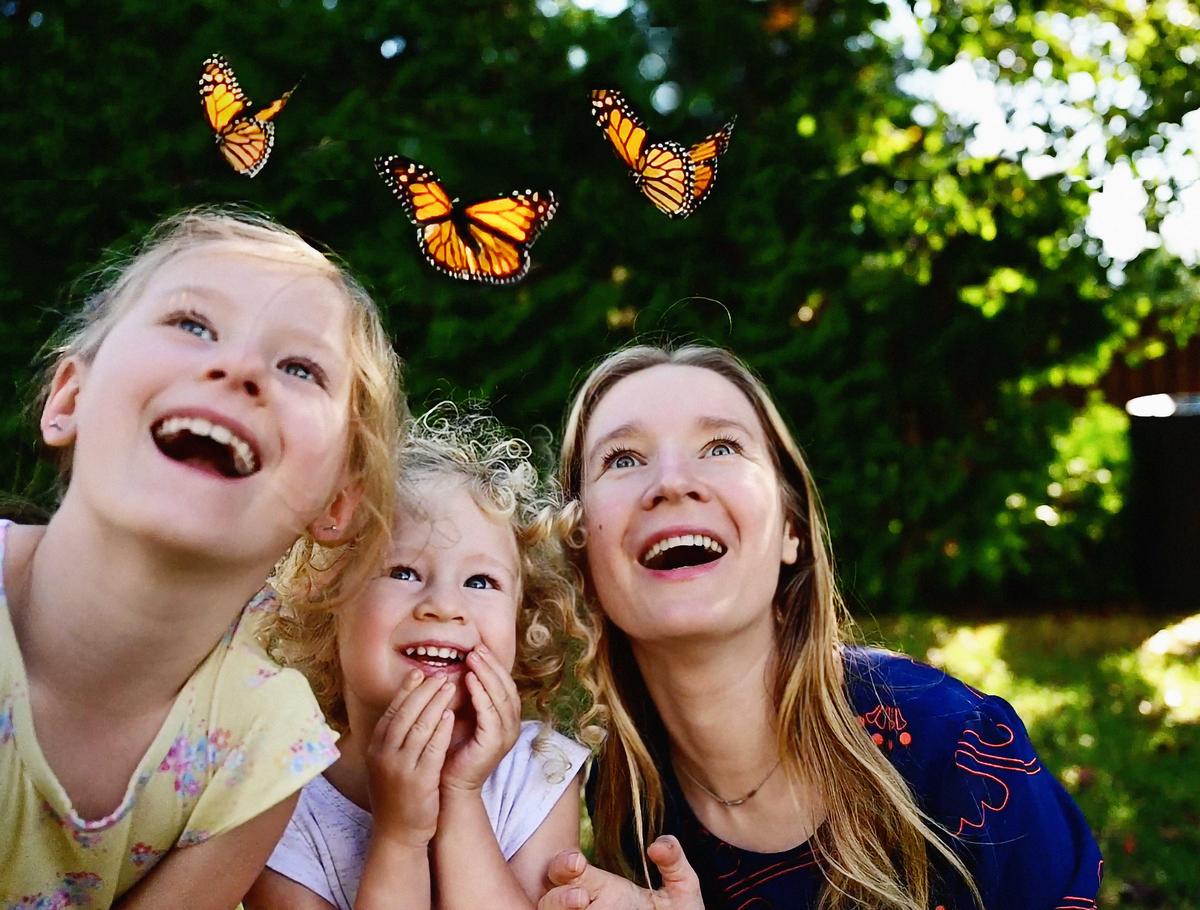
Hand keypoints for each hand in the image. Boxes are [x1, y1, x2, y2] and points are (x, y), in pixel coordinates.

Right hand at [365, 669, 456, 846]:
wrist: (398, 831)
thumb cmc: (396, 793)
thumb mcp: (385, 762)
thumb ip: (392, 737)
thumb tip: (405, 704)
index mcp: (375, 748)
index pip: (391, 711)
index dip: (405, 690)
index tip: (418, 673)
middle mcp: (383, 755)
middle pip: (405, 714)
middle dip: (424, 691)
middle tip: (440, 674)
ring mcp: (400, 768)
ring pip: (419, 727)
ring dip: (436, 703)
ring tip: (450, 686)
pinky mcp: (418, 781)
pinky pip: (432, 749)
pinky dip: (441, 729)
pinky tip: (451, 715)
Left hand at [440, 645, 521, 792]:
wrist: (449, 785)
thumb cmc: (453, 750)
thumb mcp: (463, 716)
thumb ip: (469, 696)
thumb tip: (461, 667)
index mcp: (507, 718)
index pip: (505, 684)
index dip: (493, 665)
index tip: (478, 647)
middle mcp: (512, 725)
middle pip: (506, 686)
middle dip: (491, 665)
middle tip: (476, 647)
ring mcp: (506, 735)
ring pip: (500, 697)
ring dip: (486, 675)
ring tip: (472, 658)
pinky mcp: (494, 743)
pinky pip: (490, 713)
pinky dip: (480, 694)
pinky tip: (469, 679)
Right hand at [537, 837, 703, 909]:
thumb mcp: (681, 890)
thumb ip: (673, 862)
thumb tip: (657, 844)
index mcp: (602, 889)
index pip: (569, 870)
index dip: (564, 862)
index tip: (577, 861)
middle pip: (551, 899)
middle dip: (557, 893)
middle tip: (579, 893)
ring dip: (558, 908)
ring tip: (580, 903)